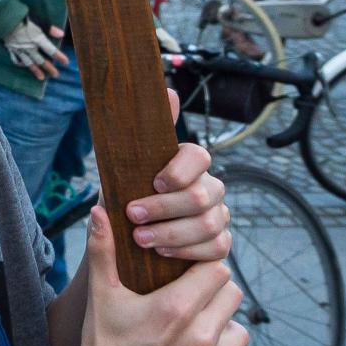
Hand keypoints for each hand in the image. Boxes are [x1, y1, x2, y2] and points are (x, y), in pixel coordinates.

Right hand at [4, 20, 68, 80]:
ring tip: (42, 78)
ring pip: (29, 63)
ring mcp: (20, 49)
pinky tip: (24, 67)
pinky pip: (16, 59)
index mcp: (37, 39)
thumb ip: (50, 28)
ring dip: (36, 71)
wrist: (4, 18)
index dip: (59, 56)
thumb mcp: (38, 20)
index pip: (51, 50)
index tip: (66, 62)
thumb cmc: (22, 18)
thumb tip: (61, 34)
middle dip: (49, 68)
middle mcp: (29, 47)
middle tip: (56, 75)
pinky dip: (21, 64)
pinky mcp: (11, 49)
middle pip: (41, 60)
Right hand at [70, 206, 249, 345]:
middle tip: (189, 300)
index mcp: (175, 308)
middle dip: (214, 293)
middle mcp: (200, 338)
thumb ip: (102, 251)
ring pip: (240, 331)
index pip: (217, 269)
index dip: (202, 268)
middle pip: (233, 294)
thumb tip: (99, 209)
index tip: (186, 274)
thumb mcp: (100, 297)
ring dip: (223, 327)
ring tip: (196, 329)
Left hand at [125, 104, 232, 261]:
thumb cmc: (127, 198)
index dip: (179, 170)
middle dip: (164, 208)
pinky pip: (217, 248)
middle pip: (201, 195)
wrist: (125, 241)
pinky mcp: (219, 244)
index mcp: (187, 165)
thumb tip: (169, 90)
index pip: (198, 156)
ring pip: (210, 224)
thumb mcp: (125, 167)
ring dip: (172, 234)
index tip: (154, 182)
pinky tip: (164, 255)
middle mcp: (209, 187)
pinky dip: (188, 253)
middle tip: (134, 216)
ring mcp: (218, 216)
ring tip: (141, 240)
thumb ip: (146, 132)